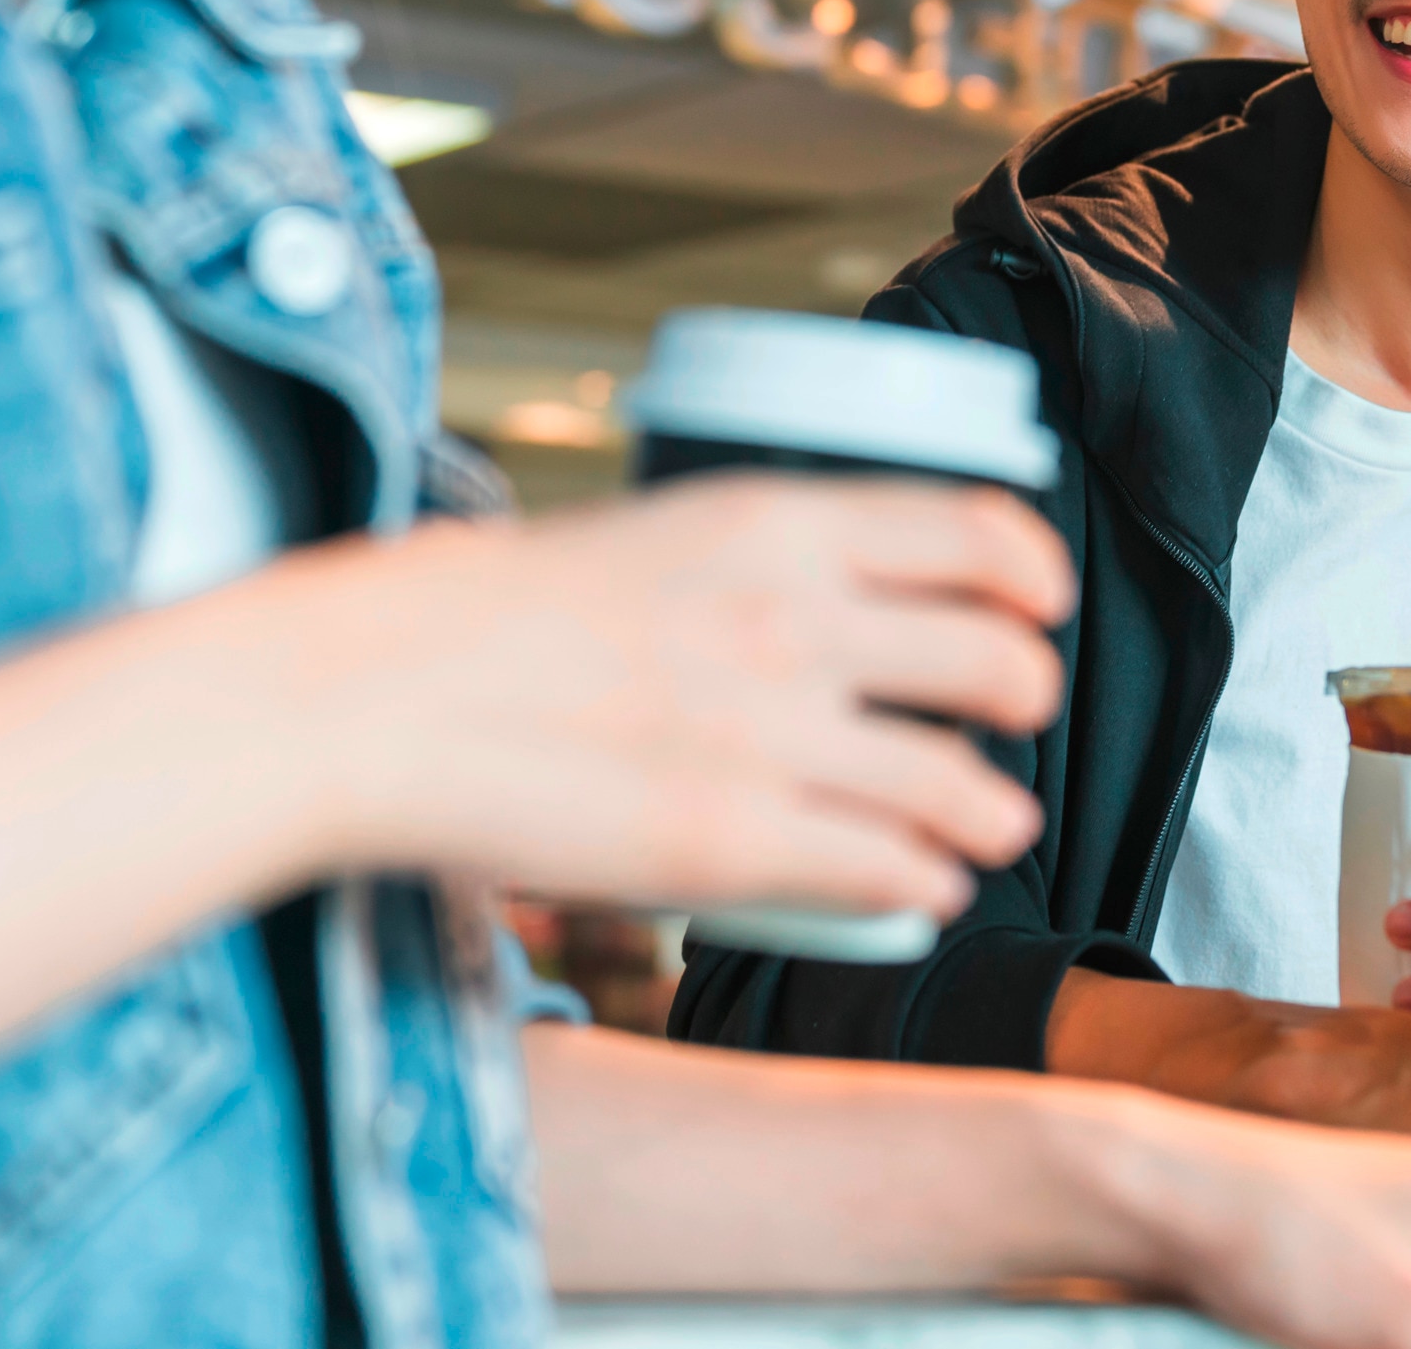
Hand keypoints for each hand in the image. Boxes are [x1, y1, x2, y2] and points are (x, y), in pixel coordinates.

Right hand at [241, 474, 1071, 916]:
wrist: (371, 694)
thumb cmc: (476, 614)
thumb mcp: (637, 533)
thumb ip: (740, 559)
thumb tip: (812, 590)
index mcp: (768, 523)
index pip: (975, 531)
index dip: (1031, 573)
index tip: (1039, 599)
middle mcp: (792, 621)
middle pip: (997, 659)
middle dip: (1026, 692)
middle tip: (1016, 713)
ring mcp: (770, 739)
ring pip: (961, 783)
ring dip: (993, 811)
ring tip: (992, 825)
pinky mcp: (731, 847)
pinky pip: (887, 871)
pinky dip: (922, 883)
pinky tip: (919, 888)